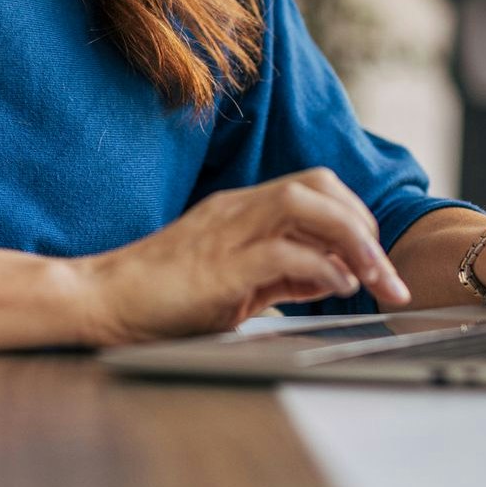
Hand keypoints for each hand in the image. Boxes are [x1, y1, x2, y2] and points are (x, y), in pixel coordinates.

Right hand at [72, 167, 410, 345]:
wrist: (100, 300)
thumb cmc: (161, 296)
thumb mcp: (234, 282)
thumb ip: (282, 275)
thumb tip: (333, 275)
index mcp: (239, 209)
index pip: (313, 188)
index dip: (354, 216)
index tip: (373, 259)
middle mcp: (237, 210)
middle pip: (319, 185)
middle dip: (364, 223)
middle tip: (386, 272)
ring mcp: (226, 234)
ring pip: (306, 205)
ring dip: (353, 239)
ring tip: (375, 277)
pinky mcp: (219, 268)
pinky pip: (282, 252)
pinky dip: (320, 267)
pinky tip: (336, 288)